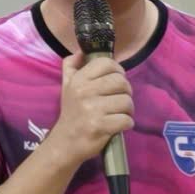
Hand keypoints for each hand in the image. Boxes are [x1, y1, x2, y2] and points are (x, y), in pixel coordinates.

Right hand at [48, 45, 132, 170]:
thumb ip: (71, 66)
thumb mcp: (66, 86)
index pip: (107, 64)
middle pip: (121, 82)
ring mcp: (92, 109)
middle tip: (119, 100)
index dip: (117, 70)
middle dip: (126, 92)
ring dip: (128, 110)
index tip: (115, 81)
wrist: (66, 142)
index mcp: (78, 80)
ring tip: (119, 113)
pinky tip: (119, 125)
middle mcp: (84, 92)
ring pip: (127, 101)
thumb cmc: (71, 113)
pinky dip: (127, 124)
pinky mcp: (100, 126)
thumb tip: (81, 51)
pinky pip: (126, 120)